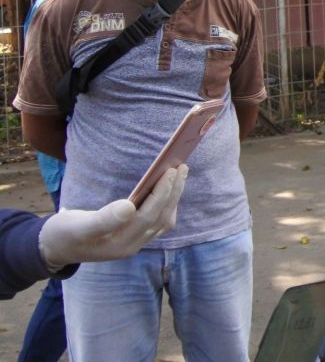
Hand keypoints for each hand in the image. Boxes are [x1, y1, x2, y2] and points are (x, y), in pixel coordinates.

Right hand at [38, 165, 187, 269]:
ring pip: (163, 220)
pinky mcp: (133, 238)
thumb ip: (103, 219)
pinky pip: (158, 222)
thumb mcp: (77, 226)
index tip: (171, 170)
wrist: (54, 249)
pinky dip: (166, 204)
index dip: (162, 193)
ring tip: (180, 173)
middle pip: (161, 217)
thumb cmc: (63, 234)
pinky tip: (168, 189)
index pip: (149, 216)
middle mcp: (132, 246)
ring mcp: (134, 243)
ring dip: (173, 197)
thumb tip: (129, 207)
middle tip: (182, 165)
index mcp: (120, 244)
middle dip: (174, 191)